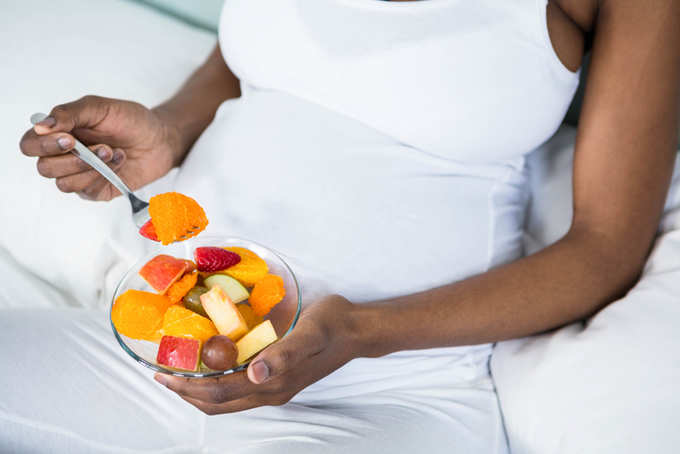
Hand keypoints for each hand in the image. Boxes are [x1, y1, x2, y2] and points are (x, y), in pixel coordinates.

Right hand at [19, 95, 184, 200]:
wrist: (161, 139)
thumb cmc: (131, 121)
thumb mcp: (100, 108)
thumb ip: (70, 113)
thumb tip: (41, 125)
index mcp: (58, 133)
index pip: (30, 145)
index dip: (43, 145)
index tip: (69, 138)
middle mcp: (64, 157)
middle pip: (44, 168)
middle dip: (72, 159)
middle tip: (101, 147)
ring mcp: (79, 176)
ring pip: (64, 183)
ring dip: (91, 167)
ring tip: (113, 151)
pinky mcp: (96, 190)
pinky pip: (86, 191)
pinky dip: (104, 175)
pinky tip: (120, 161)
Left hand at [155, 295, 358, 414]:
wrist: (356, 330)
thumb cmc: (332, 325)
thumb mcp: (309, 333)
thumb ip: (284, 354)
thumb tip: (256, 374)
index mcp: (274, 383)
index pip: (219, 392)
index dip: (187, 386)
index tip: (162, 372)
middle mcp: (271, 391)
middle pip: (218, 403)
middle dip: (185, 392)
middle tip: (161, 373)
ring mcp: (275, 388)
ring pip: (227, 400)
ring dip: (199, 390)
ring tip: (178, 372)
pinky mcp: (278, 379)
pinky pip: (238, 390)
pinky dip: (216, 383)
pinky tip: (211, 365)